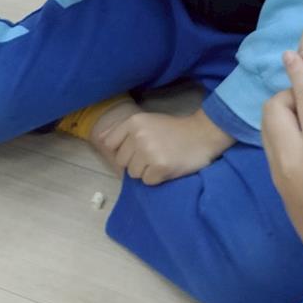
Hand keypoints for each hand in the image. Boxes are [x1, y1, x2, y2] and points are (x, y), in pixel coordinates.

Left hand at [100, 109, 234, 185]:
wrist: (203, 134)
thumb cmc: (174, 130)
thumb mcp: (147, 122)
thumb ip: (124, 131)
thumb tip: (100, 139)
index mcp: (133, 122)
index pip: (110, 145)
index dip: (122, 150)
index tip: (136, 149)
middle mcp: (138, 136)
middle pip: (122, 161)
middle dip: (135, 162)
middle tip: (154, 154)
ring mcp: (149, 152)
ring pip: (134, 173)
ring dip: (146, 171)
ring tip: (162, 159)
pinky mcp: (160, 167)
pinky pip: (147, 181)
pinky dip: (157, 178)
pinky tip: (168, 167)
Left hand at [262, 50, 302, 279]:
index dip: (298, 73)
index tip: (291, 54)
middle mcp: (292, 158)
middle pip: (273, 109)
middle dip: (287, 95)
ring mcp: (280, 174)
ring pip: (266, 128)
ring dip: (280, 114)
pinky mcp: (276, 187)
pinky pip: (270, 148)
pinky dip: (280, 134)